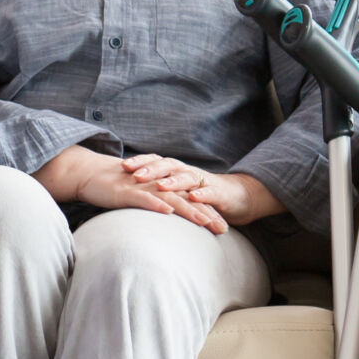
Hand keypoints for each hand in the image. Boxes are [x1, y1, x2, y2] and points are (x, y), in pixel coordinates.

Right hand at [36, 145, 225, 231]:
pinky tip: (168, 212)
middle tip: (224, 230)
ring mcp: (143, 187)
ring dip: (189, 210)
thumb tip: (170, 225)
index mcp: (162, 188)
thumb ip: (156, 210)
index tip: (223, 228)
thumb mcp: (140, 201)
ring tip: (205, 222)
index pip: (190, 201)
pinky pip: (144, 198)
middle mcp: (157, 186)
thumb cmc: (115, 190)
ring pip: (170, 198)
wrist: (90, 174)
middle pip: (187, 200)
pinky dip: (156, 204)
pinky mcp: (127, 191)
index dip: (207, 213)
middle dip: (207, 215)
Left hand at [136, 162, 284, 226]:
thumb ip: (155, 190)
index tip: (121, 166)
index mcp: (175, 170)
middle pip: (168, 166)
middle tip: (136, 175)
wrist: (236, 197)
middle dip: (152, 169)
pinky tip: (194, 198)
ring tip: (161, 186)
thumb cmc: (199, 194)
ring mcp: (203, 182)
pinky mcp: (219, 194)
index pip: (155, 161)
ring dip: (174, 181)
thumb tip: (127, 191)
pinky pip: (210, 192)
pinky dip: (202, 195)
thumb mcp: (175, 192)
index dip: (140, 162)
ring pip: (187, 177)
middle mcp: (187, 172)